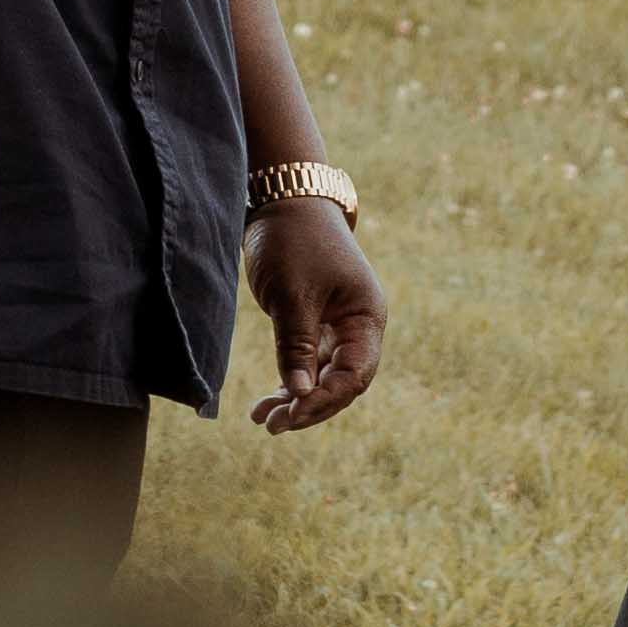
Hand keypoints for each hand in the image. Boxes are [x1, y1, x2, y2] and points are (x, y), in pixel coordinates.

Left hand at [244, 199, 385, 432]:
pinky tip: (267, 402)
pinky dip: (290, 383)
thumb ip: (298, 346)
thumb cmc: (294, 241)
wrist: (284, 201)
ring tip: (262, 419)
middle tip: (272, 425)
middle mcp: (358, 327)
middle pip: (341, 383)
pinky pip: (308, 364)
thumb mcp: (293, 295)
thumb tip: (301, 396)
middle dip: (308, 407)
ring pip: (323, 378)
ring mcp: (338, 327)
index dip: (325, 400)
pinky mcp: (316, 325)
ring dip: (296, 400)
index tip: (291, 414)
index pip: (355, 375)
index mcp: (366, 317)